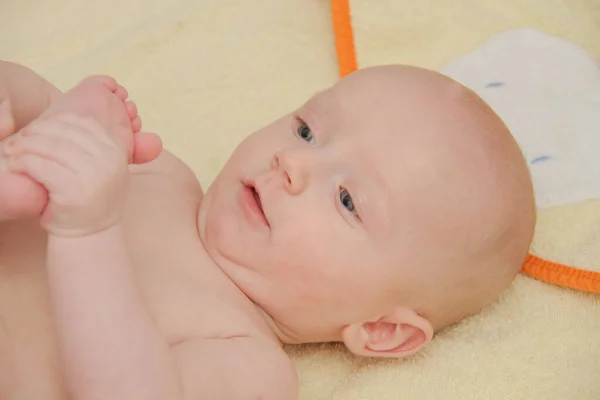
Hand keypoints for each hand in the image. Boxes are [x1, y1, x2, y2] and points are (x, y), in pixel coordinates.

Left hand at [2, 112, 127, 236]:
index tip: (37, 129)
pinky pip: (41, 166)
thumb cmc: (88, 200)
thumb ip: (91, 146)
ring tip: (12, 151)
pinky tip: (16, 164)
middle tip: (18, 139)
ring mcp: (94, 175)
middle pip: (64, 133)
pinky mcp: (74, 190)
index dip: (55, 122)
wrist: (92, 237)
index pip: (83, 124)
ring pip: (50, 147)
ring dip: (25, 146)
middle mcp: (109, 161)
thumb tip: (61, 116)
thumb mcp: (101, 170)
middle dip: (36, 133)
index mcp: (116, 152)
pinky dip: (24, 162)